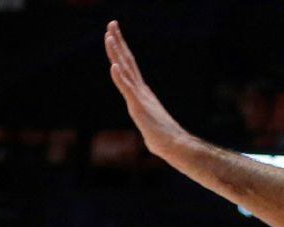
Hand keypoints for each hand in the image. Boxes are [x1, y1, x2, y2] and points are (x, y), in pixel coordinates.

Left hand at [104, 20, 188, 158]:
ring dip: (116, 53)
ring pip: (126, 70)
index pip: (129, 68)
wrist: (175, 146)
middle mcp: (141, 91)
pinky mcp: (139, 108)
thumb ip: (148, 128)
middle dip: (118, 42)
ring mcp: (140, 97)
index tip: (114, 35)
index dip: (121, 51)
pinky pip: (128, 90)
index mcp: (142, 94)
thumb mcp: (150, 131)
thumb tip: (152, 137)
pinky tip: (113, 66)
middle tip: (111, 23)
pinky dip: (120, 78)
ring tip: (109, 35)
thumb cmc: (165, 142)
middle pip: (127, 62)